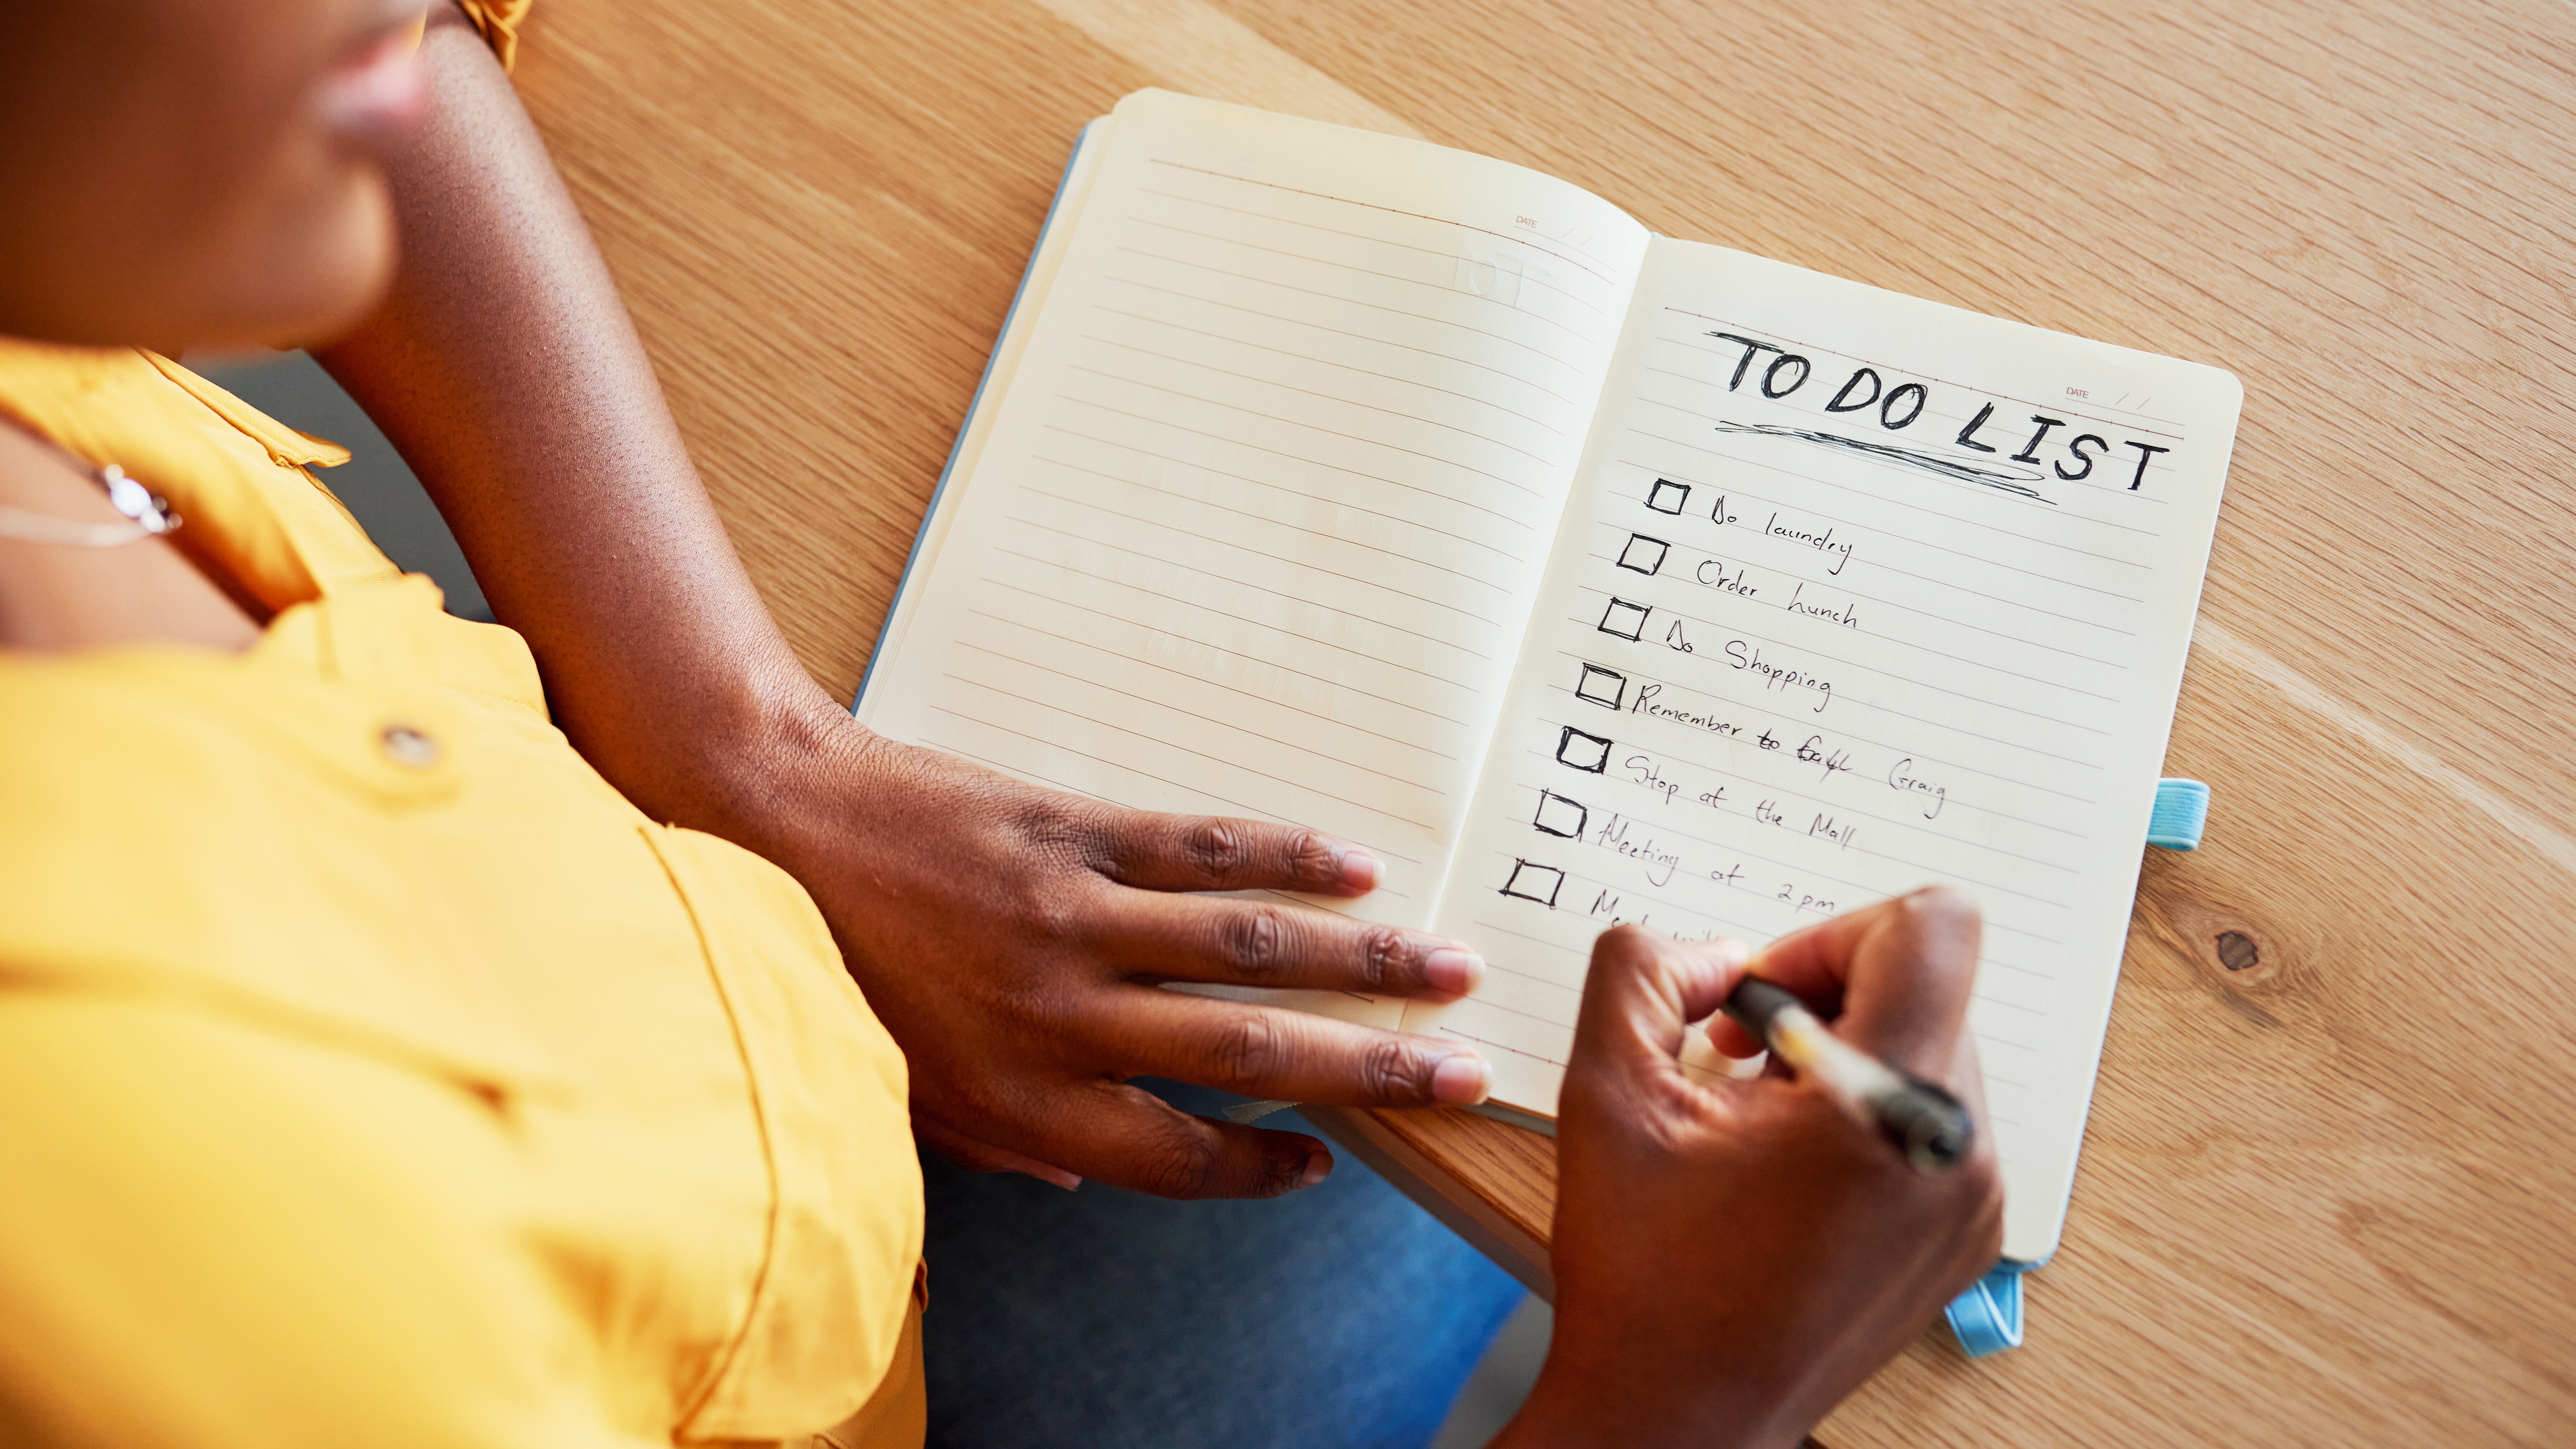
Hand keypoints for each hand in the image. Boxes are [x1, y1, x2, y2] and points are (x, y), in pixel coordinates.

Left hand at [758, 713, 1493, 1198]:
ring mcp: (1074, 916)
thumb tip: (1092, 1175)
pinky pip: (1202, 847)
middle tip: (1466, 1073)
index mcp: (1021, 1095)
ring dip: (1365, 961)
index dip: (1264, 1167)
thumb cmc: (829, 965)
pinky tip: (1357, 866)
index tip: (1332, 1161)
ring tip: (1449, 966)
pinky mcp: (1070, 829)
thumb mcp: (900, 1090)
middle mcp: (1061, 1016)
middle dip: (1375, 1069)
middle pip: (1254, 1054)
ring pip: (1251, 948)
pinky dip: (1287, 855)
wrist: (765, 824)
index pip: (1180, 1154)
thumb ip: (1002, 1140)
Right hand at [1499, 890, 2003, 1448]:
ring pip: (1929, 1052)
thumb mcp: (1608, 1089)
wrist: (1677, 1414)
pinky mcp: (1967, 1238)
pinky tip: (1789, 1170)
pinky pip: (1936, 1124)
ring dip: (1842, 1058)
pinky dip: (1865, 1119)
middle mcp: (1961, 1151)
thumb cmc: (1645, 1273)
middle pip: (1927, 988)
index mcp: (1892, 1108)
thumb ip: (1642, 970)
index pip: (1936, 927)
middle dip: (1824, 999)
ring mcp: (1976, 1202)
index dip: (1834, 932)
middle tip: (1735, 1059)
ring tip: (1757, 1121)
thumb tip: (1713, 954)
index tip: (1766, 997)